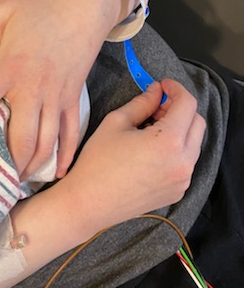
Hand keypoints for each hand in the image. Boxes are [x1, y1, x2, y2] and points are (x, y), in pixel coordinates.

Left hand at [0, 0, 120, 178]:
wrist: (87, 3)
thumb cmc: (41, 5)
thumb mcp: (0, 9)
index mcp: (9, 68)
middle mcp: (33, 88)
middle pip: (19, 138)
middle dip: (6, 163)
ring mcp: (57, 95)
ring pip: (46, 141)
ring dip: (32, 165)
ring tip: (17, 178)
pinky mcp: (75, 96)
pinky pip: (71, 132)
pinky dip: (66, 155)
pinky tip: (58, 172)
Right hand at [64, 79, 204, 228]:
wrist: (90, 201)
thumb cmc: (98, 161)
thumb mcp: (116, 122)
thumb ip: (142, 103)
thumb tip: (156, 91)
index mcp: (169, 141)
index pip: (188, 104)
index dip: (177, 89)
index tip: (164, 85)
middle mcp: (183, 162)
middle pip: (197, 123)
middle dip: (180, 108)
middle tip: (157, 106)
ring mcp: (183, 180)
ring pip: (193, 143)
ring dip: (179, 129)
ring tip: (151, 128)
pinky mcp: (177, 191)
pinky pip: (185, 162)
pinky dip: (175, 149)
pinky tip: (150, 150)